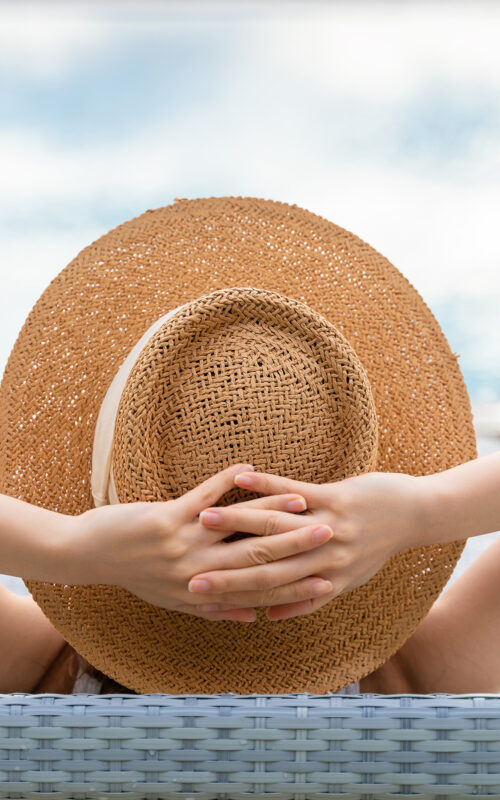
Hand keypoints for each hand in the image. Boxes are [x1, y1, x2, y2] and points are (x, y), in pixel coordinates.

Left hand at [59, 463, 332, 621]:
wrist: (89, 555)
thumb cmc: (135, 575)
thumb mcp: (176, 601)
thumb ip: (217, 611)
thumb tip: (256, 619)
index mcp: (202, 596)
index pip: (257, 591)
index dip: (294, 585)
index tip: (326, 577)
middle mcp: (196, 574)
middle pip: (256, 558)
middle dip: (295, 546)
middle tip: (329, 534)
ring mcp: (180, 545)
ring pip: (237, 528)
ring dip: (271, 512)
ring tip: (301, 503)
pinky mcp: (164, 518)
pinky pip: (203, 495)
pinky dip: (226, 480)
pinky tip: (246, 467)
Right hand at [190, 469, 426, 619]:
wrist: (413, 516)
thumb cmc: (375, 548)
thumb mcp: (347, 580)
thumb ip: (309, 600)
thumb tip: (269, 617)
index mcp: (324, 579)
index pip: (268, 590)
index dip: (231, 594)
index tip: (196, 595)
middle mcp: (324, 558)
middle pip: (264, 562)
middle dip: (222, 564)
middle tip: (184, 566)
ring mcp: (329, 525)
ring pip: (273, 525)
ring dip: (236, 520)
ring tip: (202, 518)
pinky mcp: (335, 496)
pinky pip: (293, 489)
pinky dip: (265, 483)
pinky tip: (240, 477)